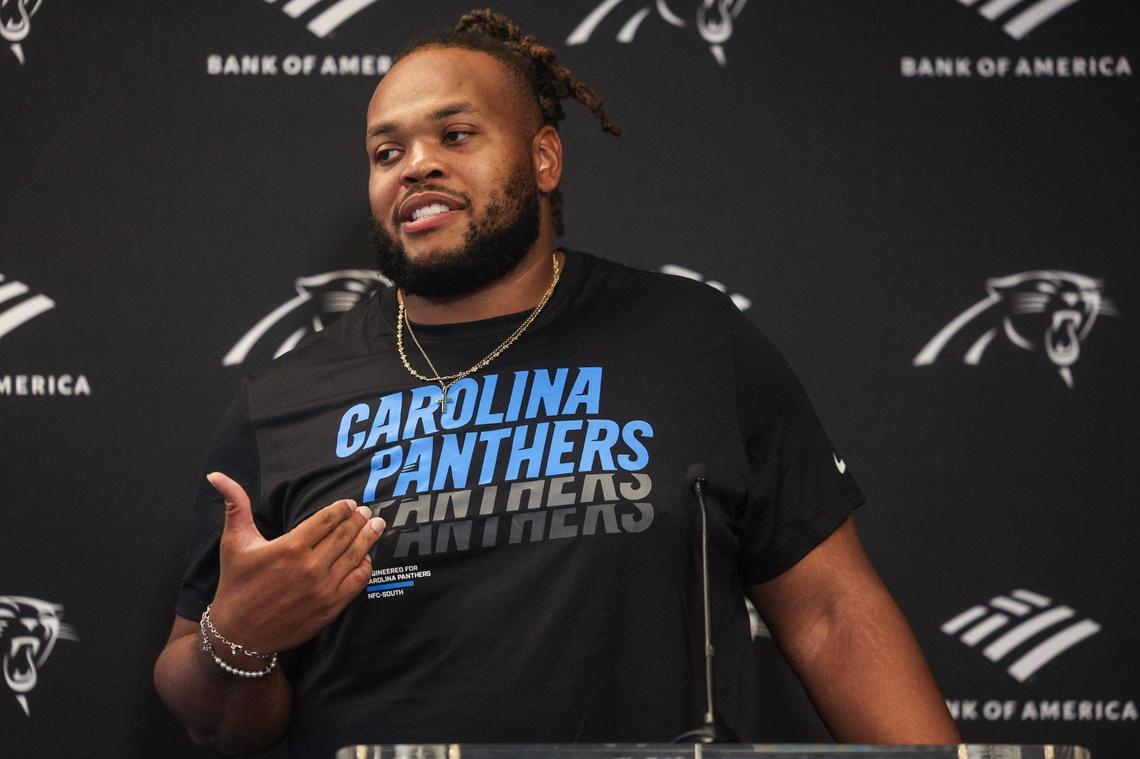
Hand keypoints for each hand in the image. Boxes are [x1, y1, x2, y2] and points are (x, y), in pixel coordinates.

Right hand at [204, 471, 383, 654]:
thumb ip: (235, 506)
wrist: (238, 636)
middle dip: (359, 521)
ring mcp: (323, 589)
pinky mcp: (330, 608)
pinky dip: (366, 566)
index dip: (342, 509)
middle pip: (345, 535)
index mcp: (289, 548)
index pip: (326, 520)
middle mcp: (310, 567)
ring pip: (355, 556)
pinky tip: (367, 557)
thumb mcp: (233, 543)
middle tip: (367, 512)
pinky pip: (357, 582)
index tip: (350, 504)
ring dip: (369, 538)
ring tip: (377, 526)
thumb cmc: (236, 585)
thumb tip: (217, 475)